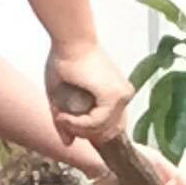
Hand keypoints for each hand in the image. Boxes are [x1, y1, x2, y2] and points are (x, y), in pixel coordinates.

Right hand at [40, 34, 132, 149]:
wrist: (70, 40)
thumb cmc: (64, 59)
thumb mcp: (61, 96)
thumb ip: (66, 122)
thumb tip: (68, 144)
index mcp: (117, 94)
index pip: (108, 127)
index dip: (86, 132)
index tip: (67, 125)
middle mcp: (124, 95)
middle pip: (106, 132)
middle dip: (82, 134)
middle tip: (62, 122)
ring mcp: (123, 95)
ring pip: (101, 130)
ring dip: (77, 130)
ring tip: (61, 118)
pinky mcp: (116, 96)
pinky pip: (97, 123)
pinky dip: (79, 125)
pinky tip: (65, 117)